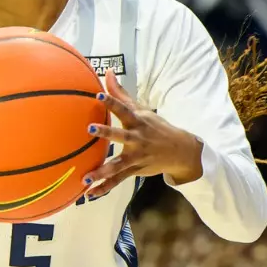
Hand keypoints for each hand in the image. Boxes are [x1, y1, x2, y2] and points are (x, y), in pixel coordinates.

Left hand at [79, 68, 204, 201]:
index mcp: (138, 121)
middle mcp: (137, 139)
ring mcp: (136, 156)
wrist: (180, 151)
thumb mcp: (141, 109)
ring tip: (86, 178)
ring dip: (102, 171)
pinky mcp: (134, 170)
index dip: (112, 101)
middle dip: (106, 132)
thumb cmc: (155, 127)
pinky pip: (117, 181)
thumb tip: (107, 72)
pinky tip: (89, 193)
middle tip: (90, 128)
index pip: (123, 109)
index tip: (99, 95)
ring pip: (117, 164)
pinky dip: (104, 188)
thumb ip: (120, 93)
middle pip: (120, 135)